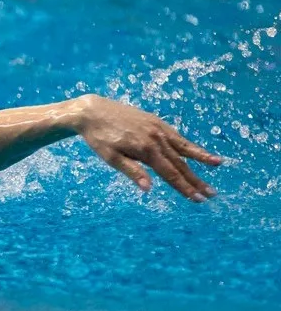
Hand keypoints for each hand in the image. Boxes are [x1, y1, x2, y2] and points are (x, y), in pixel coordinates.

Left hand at [72, 95, 222, 201]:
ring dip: (201, 158)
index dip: (184, 188)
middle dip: (196, 180)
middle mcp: (156, 138)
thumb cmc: (99, 138)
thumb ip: (132, 171)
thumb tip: (148, 189)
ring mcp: (158, 128)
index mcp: (145, 150)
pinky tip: (198, 151)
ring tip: (218, 164)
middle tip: (211, 194)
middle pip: (180, 163)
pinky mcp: (156, 122)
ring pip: (183, 147)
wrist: (93, 111)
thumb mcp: (110, 158)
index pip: (169, 173)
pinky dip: (189, 144)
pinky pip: (176, 136)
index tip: (198, 199)